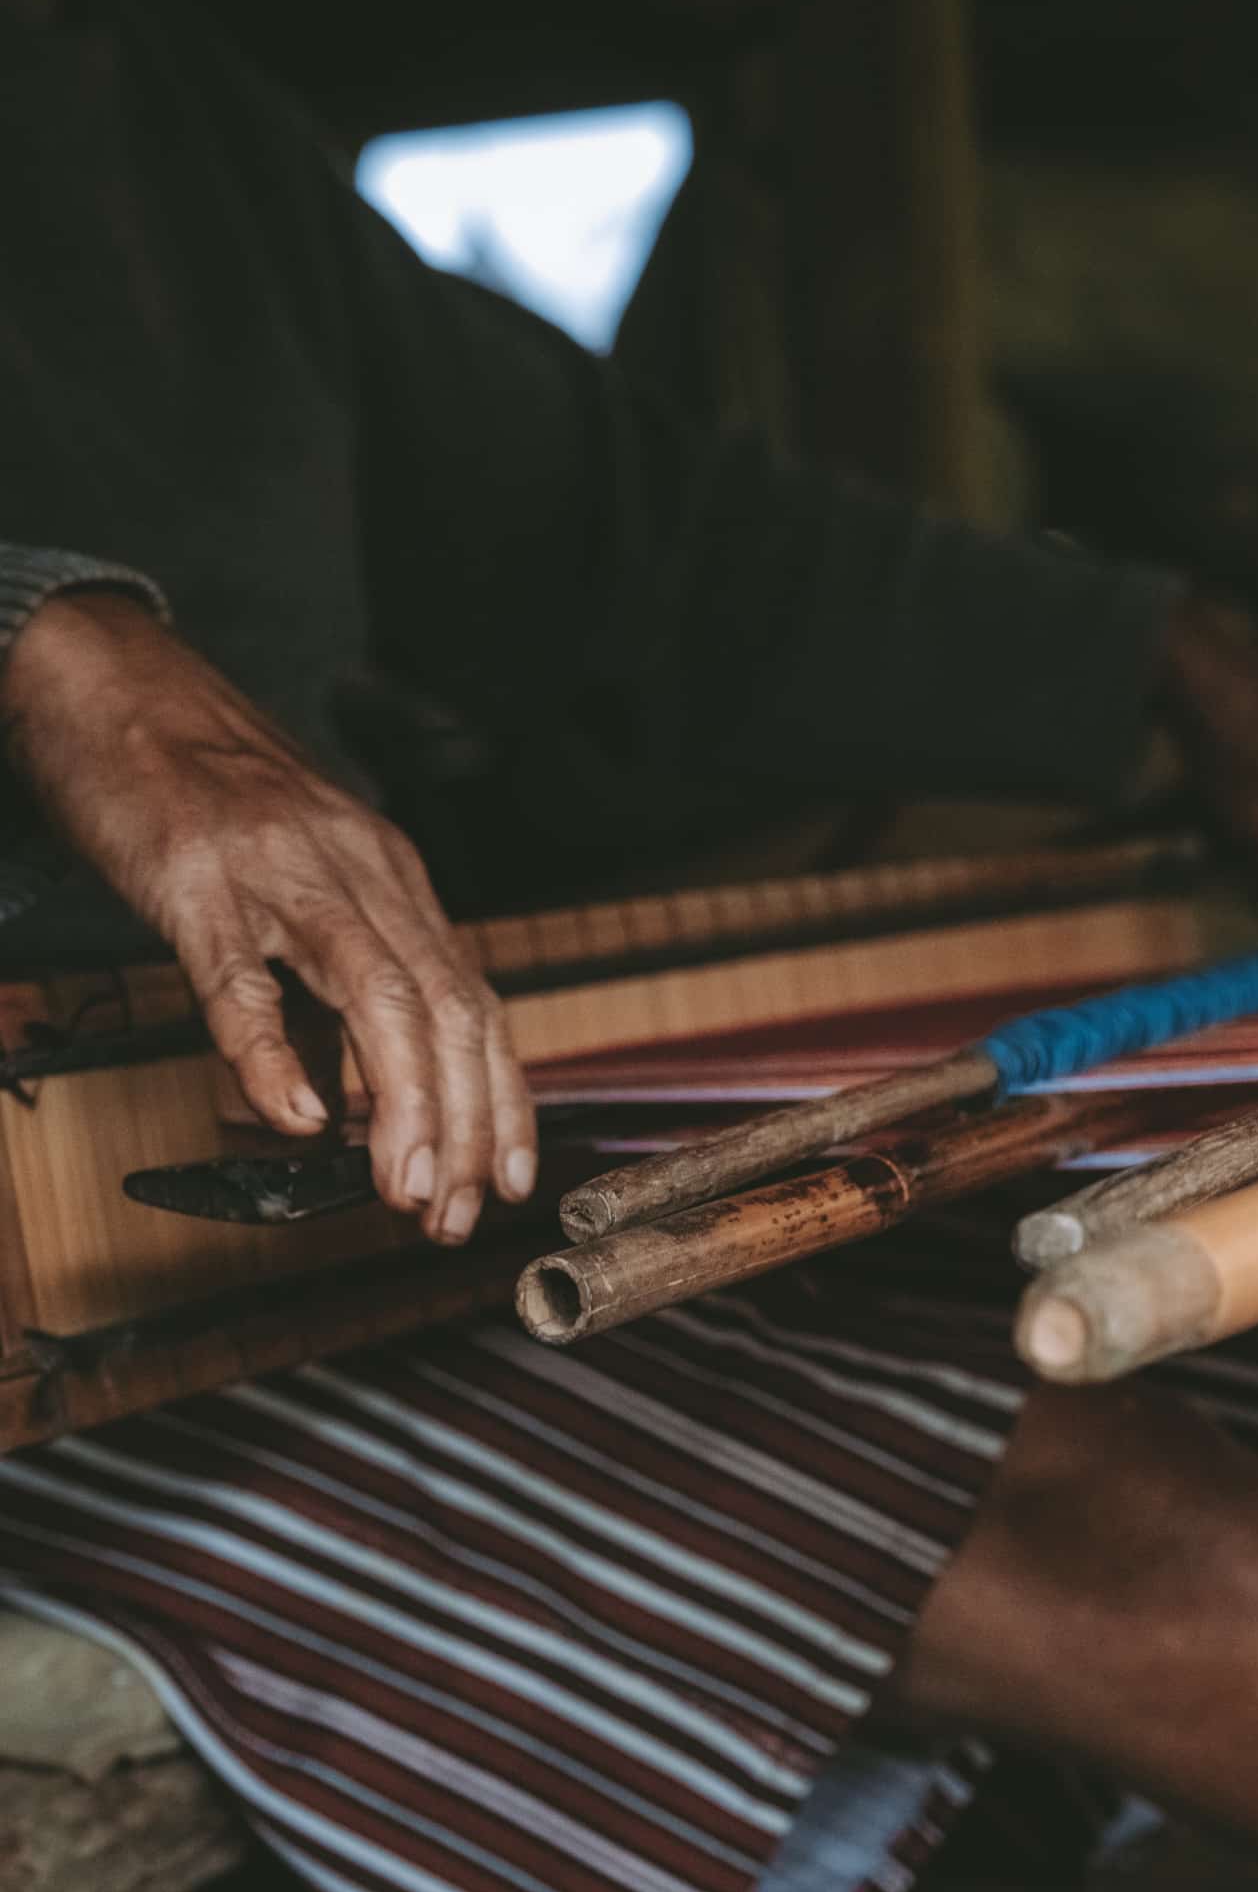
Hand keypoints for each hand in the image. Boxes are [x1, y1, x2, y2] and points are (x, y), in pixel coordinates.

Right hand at [1, 592, 536, 1240]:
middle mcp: (357, 868)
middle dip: (463, 1124)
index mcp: (390, 874)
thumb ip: (345, 961)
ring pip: (375, 994)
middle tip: (453, 1211)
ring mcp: (278, 871)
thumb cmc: (208, 785)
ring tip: (403, 1186)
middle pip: (443, 1007)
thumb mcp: (307, 870)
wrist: (115, 680)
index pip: (474, 999)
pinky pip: (243, 978)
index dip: (500, 1099)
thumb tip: (365, 1084)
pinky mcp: (194, 880)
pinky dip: (272, 1056)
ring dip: (402, 1102)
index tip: (507, 1177)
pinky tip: (296, 1116)